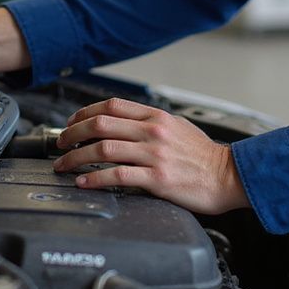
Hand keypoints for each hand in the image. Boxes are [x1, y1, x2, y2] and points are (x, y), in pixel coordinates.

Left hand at [52, 97, 247, 215]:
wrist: (228, 176)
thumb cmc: (204, 156)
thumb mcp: (178, 126)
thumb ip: (151, 122)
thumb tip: (125, 122)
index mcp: (155, 116)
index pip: (111, 105)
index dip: (84, 112)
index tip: (72, 123)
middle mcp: (152, 131)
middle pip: (100, 124)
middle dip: (72, 134)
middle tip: (60, 144)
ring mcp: (154, 154)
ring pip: (103, 149)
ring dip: (76, 158)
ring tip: (64, 165)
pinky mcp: (156, 178)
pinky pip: (117, 176)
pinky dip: (94, 179)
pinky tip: (83, 182)